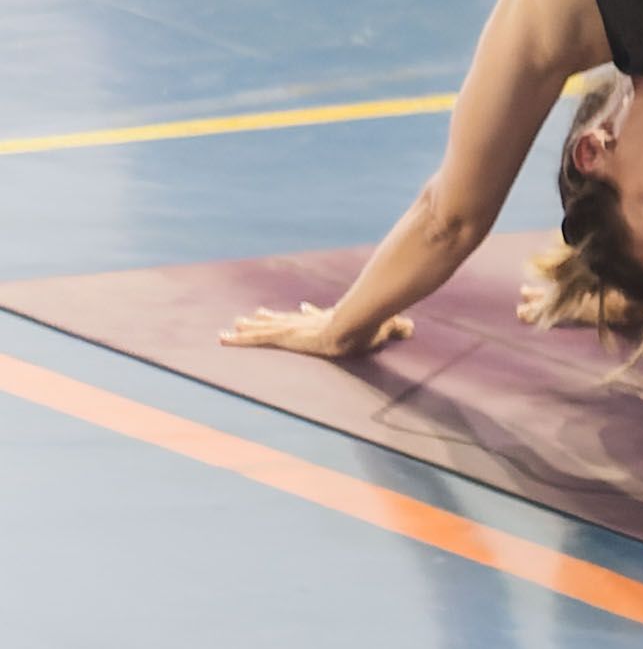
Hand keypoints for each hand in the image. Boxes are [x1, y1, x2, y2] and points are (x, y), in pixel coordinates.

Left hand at [224, 303, 403, 359]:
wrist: (356, 324)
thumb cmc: (370, 326)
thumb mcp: (386, 327)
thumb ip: (396, 327)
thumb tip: (412, 327)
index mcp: (328, 320)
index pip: (313, 316)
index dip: (305, 314)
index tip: (300, 308)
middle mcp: (307, 322)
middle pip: (284, 319)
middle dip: (267, 318)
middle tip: (252, 316)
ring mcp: (294, 328)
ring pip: (266, 328)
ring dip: (247, 328)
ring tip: (230, 327)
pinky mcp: (285, 335)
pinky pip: (256, 339)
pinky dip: (238, 340)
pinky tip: (223, 338)